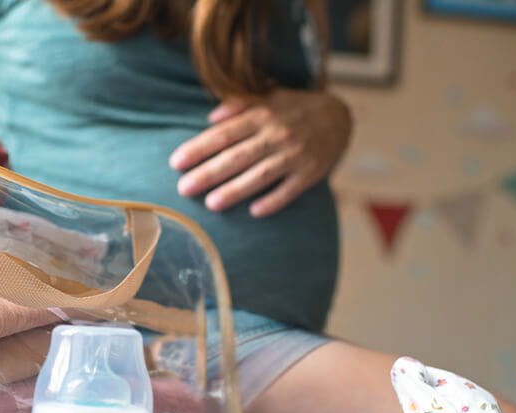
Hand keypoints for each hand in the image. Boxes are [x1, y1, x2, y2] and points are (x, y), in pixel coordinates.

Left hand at [170, 89, 351, 217]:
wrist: (339, 116)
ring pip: (261, 175)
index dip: (199, 148)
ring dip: (236, 189)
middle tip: (183, 189)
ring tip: (211, 204)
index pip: (224, 134)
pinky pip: (290, 190)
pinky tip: (255, 212)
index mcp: (262, 115)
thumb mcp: (267, 97)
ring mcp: (295, 154)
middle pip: (237, 156)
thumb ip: (238, 104)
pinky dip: (274, 200)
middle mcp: (277, 134)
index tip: (176, 162)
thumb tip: (210, 117)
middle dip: (209, 173)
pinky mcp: (310, 173)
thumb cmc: (293, 109)